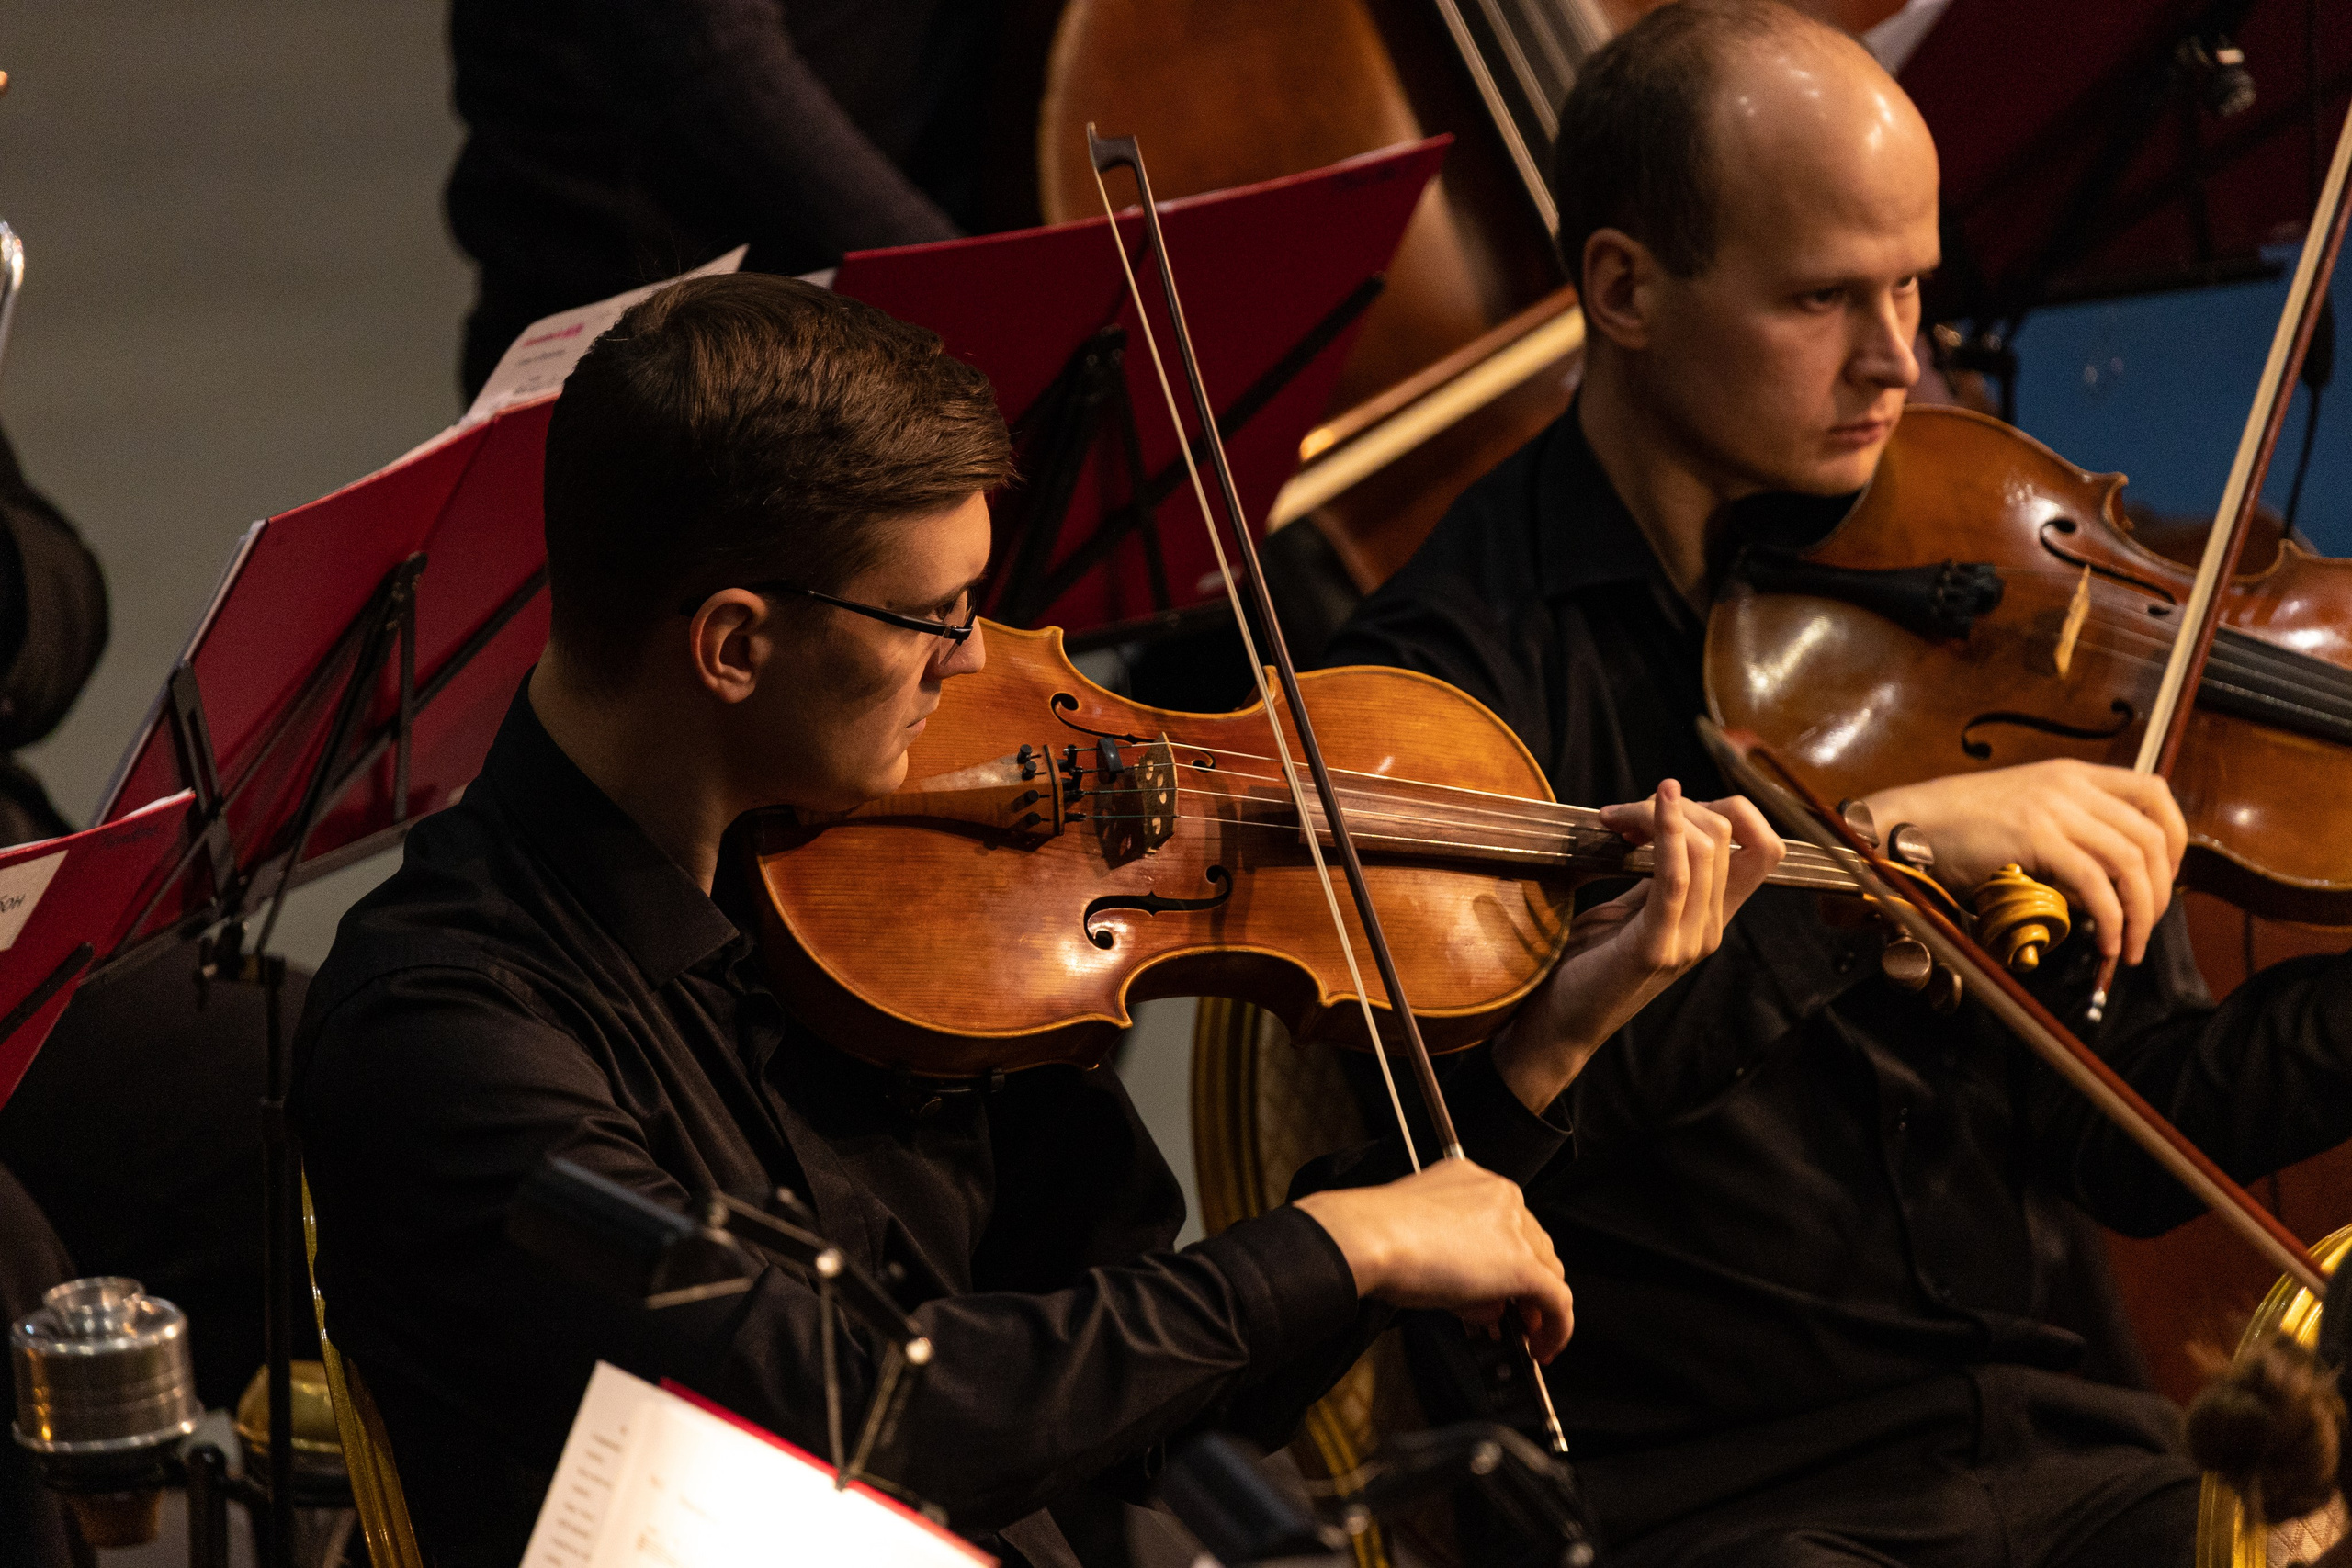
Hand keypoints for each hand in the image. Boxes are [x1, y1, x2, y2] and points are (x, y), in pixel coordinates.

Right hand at [1294, 1156, 1574, 1359]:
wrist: (1371, 1237)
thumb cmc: (1378, 1234)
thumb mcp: (1424, 1235)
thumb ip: (1460, 1257)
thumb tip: (1483, 1300)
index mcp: (1475, 1180)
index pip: (1511, 1225)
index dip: (1511, 1263)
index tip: (1502, 1289)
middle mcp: (1502, 1198)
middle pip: (1534, 1247)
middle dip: (1526, 1287)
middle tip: (1515, 1319)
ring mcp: (1515, 1231)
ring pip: (1549, 1271)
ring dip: (1538, 1307)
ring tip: (1522, 1337)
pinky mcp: (1522, 1266)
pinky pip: (1558, 1300)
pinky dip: (1557, 1327)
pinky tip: (1544, 1346)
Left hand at [1491, 780, 1783, 1110]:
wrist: (1559, 1024)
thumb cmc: (1587, 964)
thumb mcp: (1632, 911)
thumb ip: (1658, 877)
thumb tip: (1665, 822)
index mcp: (1710, 917)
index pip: (1761, 849)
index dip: (1729, 810)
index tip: (1671, 804)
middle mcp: (1710, 928)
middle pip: (1725, 836)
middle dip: (1674, 805)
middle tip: (1619, 814)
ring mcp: (1687, 940)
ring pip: (1705, 849)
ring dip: (1657, 814)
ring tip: (1615, 816)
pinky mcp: (1655, 947)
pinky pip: (1674, 877)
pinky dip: (1664, 834)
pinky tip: (1647, 810)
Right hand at [1863, 760, 2186, 965]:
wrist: (1910, 821)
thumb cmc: (1958, 825)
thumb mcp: (2024, 813)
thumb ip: (2065, 832)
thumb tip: (2100, 882)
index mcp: (2071, 775)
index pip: (2155, 792)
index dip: (2175, 837)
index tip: (2164, 877)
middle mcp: (2070, 785)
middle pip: (2151, 836)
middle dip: (2161, 891)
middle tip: (2148, 928)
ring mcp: (2054, 809)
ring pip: (2131, 861)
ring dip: (2142, 913)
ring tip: (2127, 947)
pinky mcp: (2035, 838)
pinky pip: (2095, 883)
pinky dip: (2111, 918)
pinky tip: (2105, 941)